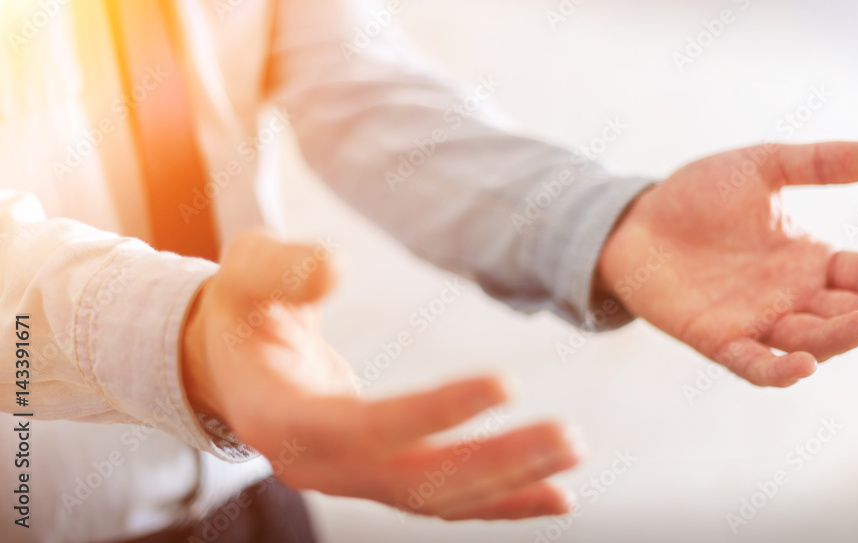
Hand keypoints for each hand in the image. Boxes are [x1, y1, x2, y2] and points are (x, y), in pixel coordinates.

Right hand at [182, 230, 580, 519]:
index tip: (506, 384)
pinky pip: (443, 498)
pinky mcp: (377, 476)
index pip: (368, 428)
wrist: (225, 363)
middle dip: (497, 463)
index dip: (436, 412)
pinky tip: (554, 494)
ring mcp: (350, 478)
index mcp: (282, 417)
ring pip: (438, 497)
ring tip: (572, 455)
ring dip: (510, 481)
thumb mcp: (244, 273)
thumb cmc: (241, 310)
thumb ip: (281, 268)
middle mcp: (318, 465)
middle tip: (568, 437)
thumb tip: (335, 266)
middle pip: (417, 480)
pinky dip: (500, 500)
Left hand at [597, 142, 857, 386]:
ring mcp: (754, 321)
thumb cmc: (696, 196)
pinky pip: (752, 363)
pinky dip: (778, 370)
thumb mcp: (762, 167)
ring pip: (810, 340)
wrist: (632, 221)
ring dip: (843, 336)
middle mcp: (788, 298)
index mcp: (807, 261)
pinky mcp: (715, 338)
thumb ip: (817, 163)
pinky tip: (803, 366)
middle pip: (848, 315)